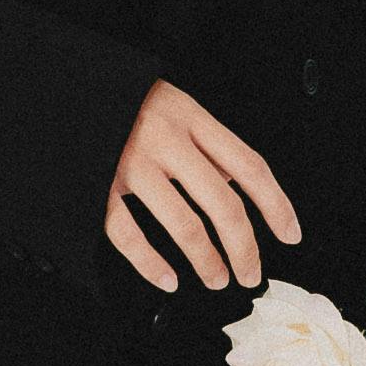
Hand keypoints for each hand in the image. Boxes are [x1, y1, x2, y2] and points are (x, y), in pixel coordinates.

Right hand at [104, 80, 300, 297]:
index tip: (290, 234)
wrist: (75, 86)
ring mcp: (133, 164)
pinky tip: (168, 278)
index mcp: (193, 120)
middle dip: (244, 247)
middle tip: (251, 272)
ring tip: (217, 278)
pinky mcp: (100, 184)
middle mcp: (168, 142)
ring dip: (207, 260)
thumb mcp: (180, 107)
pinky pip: (128, 233)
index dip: (276, 205)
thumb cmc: (133, 101)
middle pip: (222, 204)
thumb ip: (209, 144)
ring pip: (183, 224)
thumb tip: (239, 185)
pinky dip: (150, 264)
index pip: (250, 167)